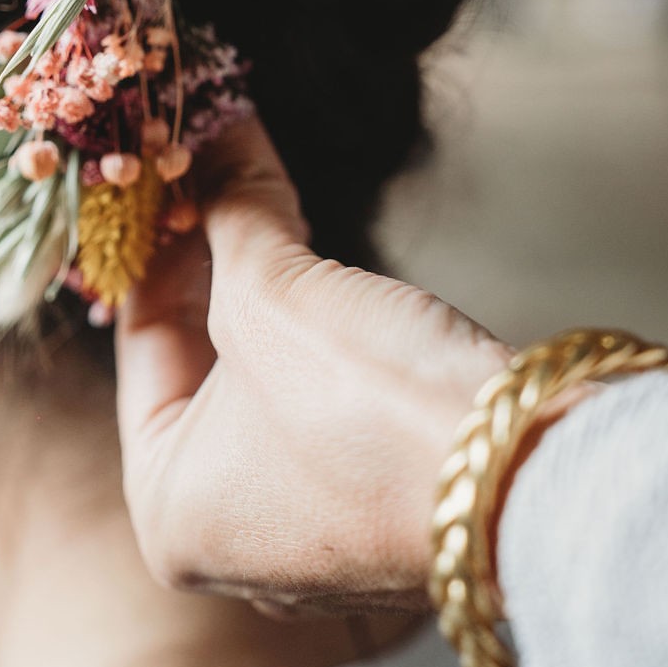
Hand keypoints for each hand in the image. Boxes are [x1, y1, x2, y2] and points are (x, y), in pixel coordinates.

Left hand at [115, 120, 507, 613]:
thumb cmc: (366, 404)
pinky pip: (326, 404)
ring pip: (268, 380)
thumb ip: (233, 207)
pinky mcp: (385, 508)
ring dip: (270, 289)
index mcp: (172, 511)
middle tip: (214, 171)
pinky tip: (327, 270)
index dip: (157, 242)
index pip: (140, 345)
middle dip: (215, 261)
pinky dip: (320, 336)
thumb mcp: (271, 290)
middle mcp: (234, 541)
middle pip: (203, 363)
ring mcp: (316, 534)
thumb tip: (218, 125)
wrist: (526, 474)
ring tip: (267, 197)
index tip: (170, 172)